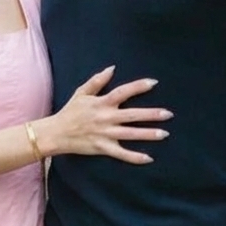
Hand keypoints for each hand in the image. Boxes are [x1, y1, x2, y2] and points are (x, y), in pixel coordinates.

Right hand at [36, 66, 172, 164]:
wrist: (56, 133)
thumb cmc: (70, 112)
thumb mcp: (81, 92)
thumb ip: (97, 80)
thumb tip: (112, 68)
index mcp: (102, 103)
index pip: (123, 92)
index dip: (138, 87)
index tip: (154, 83)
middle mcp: (106, 118)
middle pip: (132, 115)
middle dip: (151, 115)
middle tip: (168, 114)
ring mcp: (105, 134)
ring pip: (130, 134)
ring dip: (148, 134)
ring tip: (164, 134)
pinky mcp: (102, 148)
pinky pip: (121, 154)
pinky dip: (134, 157)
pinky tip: (148, 158)